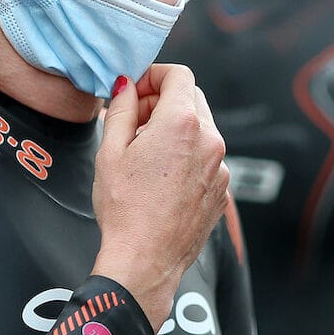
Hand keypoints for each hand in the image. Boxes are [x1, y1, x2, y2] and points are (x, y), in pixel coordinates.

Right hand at [91, 63, 230, 328]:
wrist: (145, 259)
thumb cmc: (124, 207)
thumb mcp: (110, 151)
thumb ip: (120, 108)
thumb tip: (125, 84)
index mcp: (182, 123)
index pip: (179, 75)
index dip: (154, 76)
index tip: (134, 90)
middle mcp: (211, 139)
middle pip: (191, 98)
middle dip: (161, 101)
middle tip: (132, 121)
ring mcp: (221, 165)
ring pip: (200, 129)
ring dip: (175, 129)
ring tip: (144, 153)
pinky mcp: (223, 187)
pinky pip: (207, 157)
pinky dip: (187, 155)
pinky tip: (161, 177)